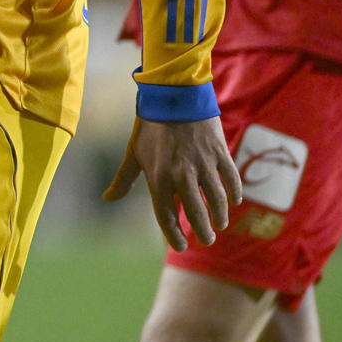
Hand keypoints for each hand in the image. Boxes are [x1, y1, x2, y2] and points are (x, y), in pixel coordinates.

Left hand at [102, 115, 242, 250]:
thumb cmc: (149, 127)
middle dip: (202, 231)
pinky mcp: (220, 153)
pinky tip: (233, 202)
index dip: (173, 235)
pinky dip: (234, 193)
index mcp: (158, 177)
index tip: (179, 246)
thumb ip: (123, 180)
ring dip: (219, 216)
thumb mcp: (133, 153)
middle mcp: (182, 175)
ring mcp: (203, 164)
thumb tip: (107, 198)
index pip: (166, 216)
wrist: (173, 95)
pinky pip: (231, 180)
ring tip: (219, 225)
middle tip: (207, 240)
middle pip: (195, 213)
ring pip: (217, 200)